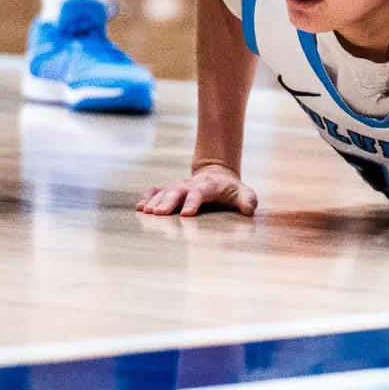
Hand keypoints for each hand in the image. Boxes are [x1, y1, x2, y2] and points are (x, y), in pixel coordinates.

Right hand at [136, 165, 258, 216]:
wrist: (218, 175)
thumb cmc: (232, 190)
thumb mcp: (244, 193)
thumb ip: (248, 201)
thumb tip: (248, 210)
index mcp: (208, 186)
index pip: (200, 193)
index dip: (193, 202)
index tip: (186, 214)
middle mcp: (190, 184)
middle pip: (177, 192)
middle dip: (167, 202)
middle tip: (158, 214)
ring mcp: (178, 185)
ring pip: (163, 191)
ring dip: (154, 201)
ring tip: (144, 212)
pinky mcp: (170, 188)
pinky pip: (156, 191)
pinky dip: (147, 197)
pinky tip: (139, 207)